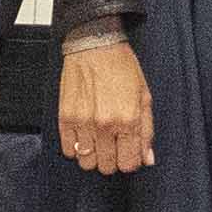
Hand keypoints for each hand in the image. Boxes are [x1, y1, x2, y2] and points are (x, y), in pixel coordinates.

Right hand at [58, 31, 154, 178]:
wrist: (95, 45)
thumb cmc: (121, 68)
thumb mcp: (144, 97)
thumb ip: (146, 131)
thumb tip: (147, 158)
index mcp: (128, 120)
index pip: (128, 163)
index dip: (129, 160)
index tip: (127, 152)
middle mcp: (105, 125)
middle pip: (107, 166)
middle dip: (112, 159)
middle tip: (113, 144)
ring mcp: (83, 123)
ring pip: (86, 162)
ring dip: (93, 155)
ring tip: (97, 140)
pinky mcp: (65, 118)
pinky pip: (68, 150)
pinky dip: (76, 147)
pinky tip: (84, 134)